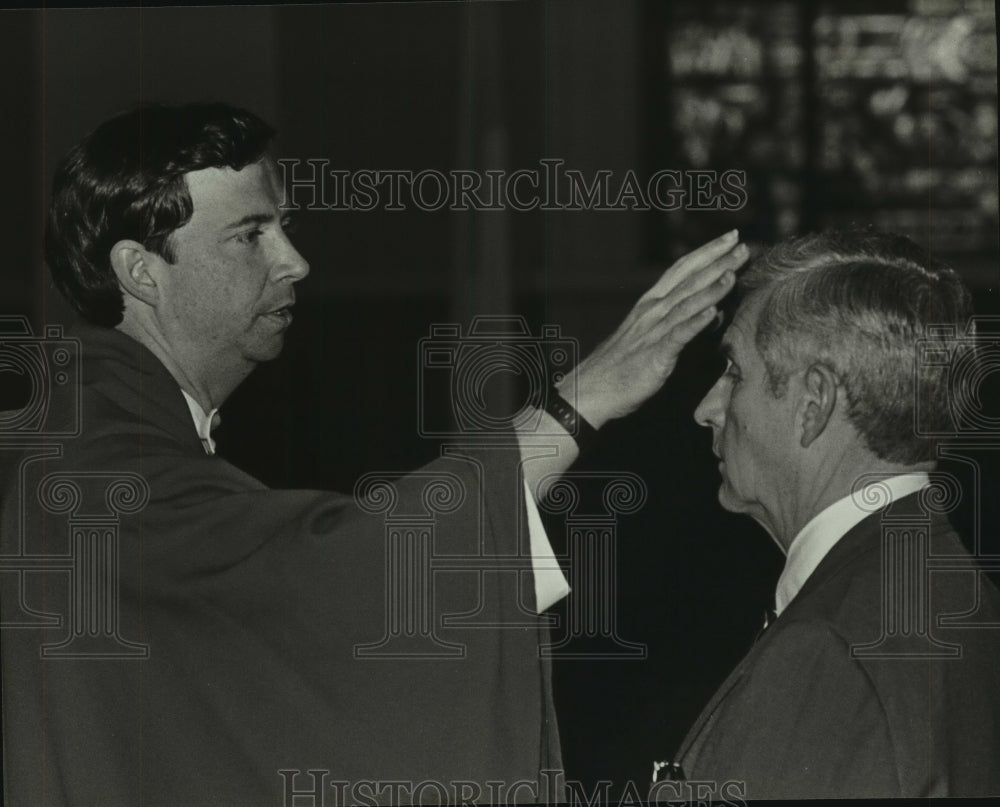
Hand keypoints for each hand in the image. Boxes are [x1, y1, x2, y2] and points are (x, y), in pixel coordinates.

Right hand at [559, 230, 748, 427]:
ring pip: (686, 304)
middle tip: (743, 245)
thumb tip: (713, 312)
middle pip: (689, 280)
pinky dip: (696, 322)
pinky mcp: (655, 355)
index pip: (682, 269)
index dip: (707, 252)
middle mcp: (652, 311)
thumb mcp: (655, 336)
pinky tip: (713, 312)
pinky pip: (678, 336)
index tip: (731, 237)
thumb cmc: (623, 365)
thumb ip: (683, 322)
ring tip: (733, 273)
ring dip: (711, 288)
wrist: (592, 388)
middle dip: (717, 262)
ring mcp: (653, 331)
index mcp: (651, 303)